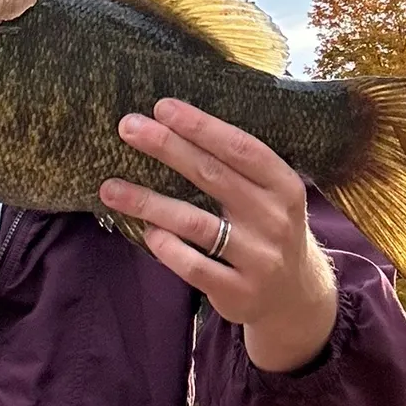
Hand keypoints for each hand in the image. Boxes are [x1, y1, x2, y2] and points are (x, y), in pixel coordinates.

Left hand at [100, 98, 338, 373]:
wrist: (295, 299)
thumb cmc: (268, 229)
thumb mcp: (270, 195)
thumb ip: (236, 167)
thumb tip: (173, 125)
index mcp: (284, 186)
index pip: (241, 147)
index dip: (202, 126)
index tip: (163, 107)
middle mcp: (274, 219)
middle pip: (213, 176)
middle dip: (166, 147)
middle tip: (128, 127)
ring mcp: (258, 258)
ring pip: (194, 223)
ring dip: (148, 202)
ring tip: (109, 188)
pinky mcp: (238, 292)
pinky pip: (192, 265)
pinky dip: (165, 246)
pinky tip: (146, 231)